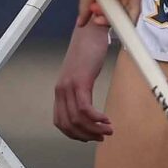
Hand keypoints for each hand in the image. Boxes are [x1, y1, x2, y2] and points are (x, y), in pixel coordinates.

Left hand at [53, 21, 115, 140]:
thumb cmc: (89, 50)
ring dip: (93, 129)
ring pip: (77, 119)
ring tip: (107, 130)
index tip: (89, 137)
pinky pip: (84, 108)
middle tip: (101, 136)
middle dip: (86, 135)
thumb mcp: (82, 74)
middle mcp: (61, 90)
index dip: (74, 134)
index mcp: (60, 90)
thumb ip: (80, 90)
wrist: (91, 29)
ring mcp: (70, 85)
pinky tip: (106, 119)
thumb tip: (88, 108)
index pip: (60, 122)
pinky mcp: (80, 81)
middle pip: (68, 124)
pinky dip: (96, 118)